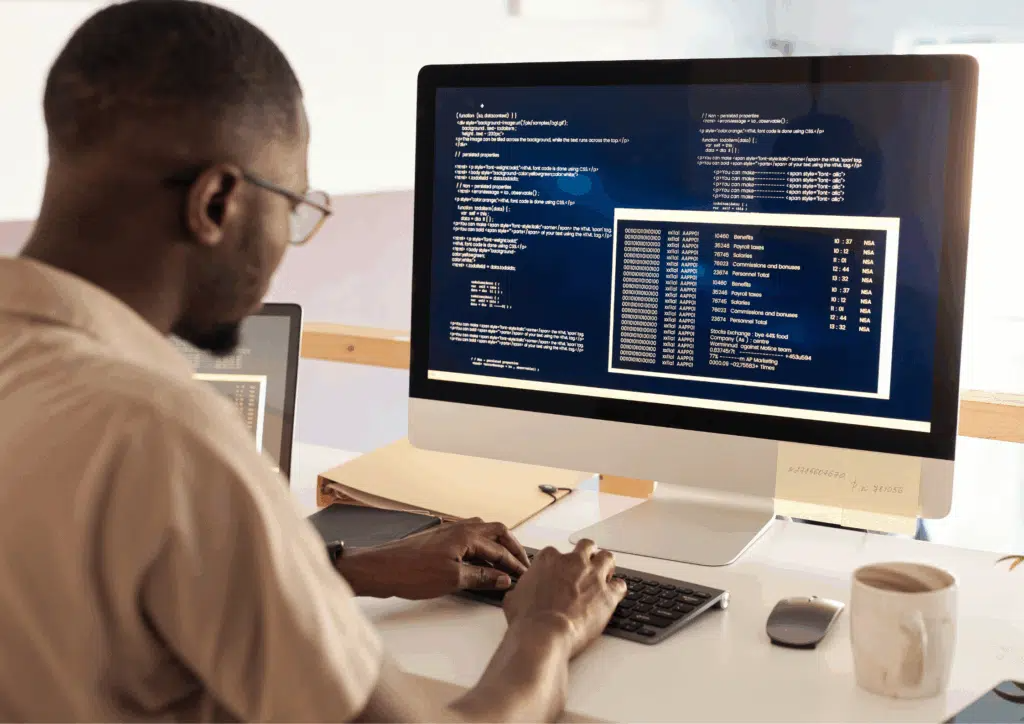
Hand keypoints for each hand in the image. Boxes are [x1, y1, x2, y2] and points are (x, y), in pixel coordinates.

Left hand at [334, 518, 529, 599]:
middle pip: (495, 532)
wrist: (380, 569)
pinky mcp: (438, 541)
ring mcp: (448, 532)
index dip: (514, 564)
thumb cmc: (410, 572)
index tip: (524, 576)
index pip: (499, 548)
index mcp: (466, 534)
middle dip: (511, 547)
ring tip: (504, 564)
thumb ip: (481, 577)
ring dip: (496, 546)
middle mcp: (459, 528)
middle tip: (521, 564)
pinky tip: (479, 563)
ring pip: (482, 533)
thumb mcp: (453, 579)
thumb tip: (502, 578)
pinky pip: (468, 540)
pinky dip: (481, 549)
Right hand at [502, 539, 626, 657]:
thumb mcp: (513, 599)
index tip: (558, 573)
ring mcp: (593, 576)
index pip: (556, 552)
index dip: (558, 564)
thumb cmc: (528, 619)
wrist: (545, 634)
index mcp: (548, 560)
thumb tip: (518, 594)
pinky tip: (613, 595)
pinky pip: (620, 585)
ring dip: (606, 566)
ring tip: (604, 576)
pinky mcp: (608, 594)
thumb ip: (520, 590)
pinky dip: (617, 589)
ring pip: (607, 558)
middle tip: (585, 567)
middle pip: (586, 546)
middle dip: (586, 555)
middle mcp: (572, 562)